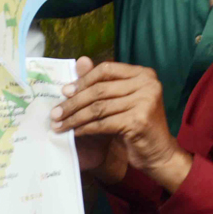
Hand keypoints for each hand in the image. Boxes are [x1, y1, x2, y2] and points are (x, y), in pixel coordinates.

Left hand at [50, 59, 191, 191]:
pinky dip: (85, 128)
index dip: (83, 80)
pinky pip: (103, 123)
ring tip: (59, 124)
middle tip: (54, 112)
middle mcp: (147, 84)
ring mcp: (145, 102)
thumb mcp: (120, 100)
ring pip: (98, 107)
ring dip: (75, 117)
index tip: (64, 91)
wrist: (158, 152)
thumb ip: (102, 82)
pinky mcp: (139, 121)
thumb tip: (79, 61)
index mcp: (143, 74)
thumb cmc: (135, 124)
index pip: (106, 69)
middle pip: (99, 90)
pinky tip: (74, 132)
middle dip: (73, 102)